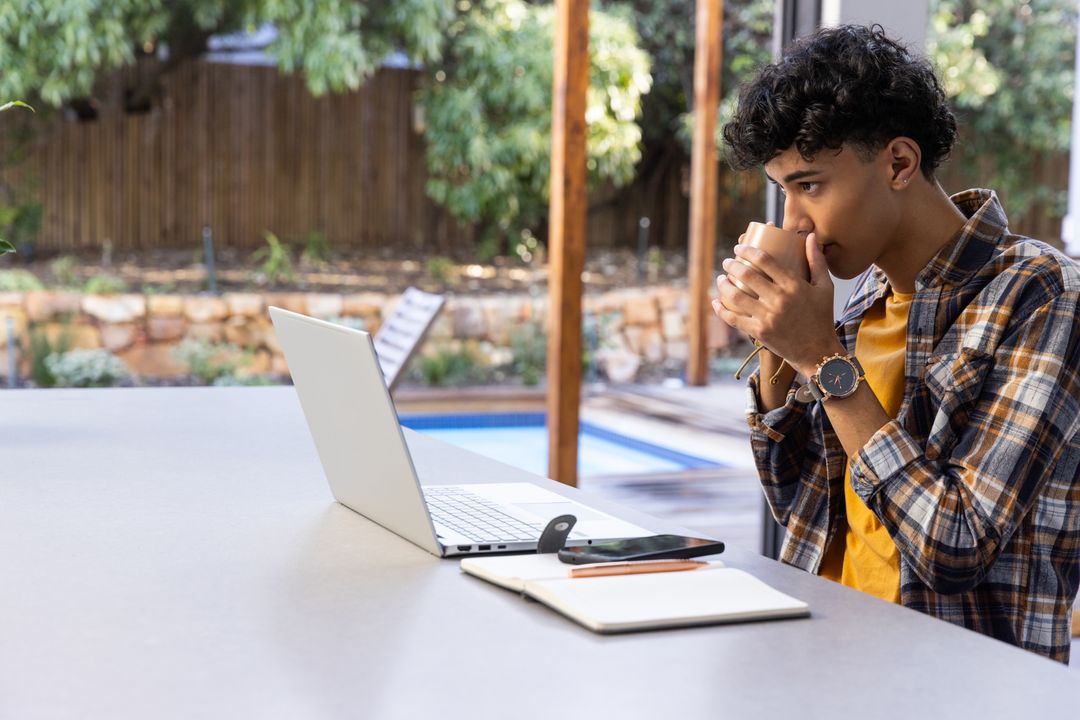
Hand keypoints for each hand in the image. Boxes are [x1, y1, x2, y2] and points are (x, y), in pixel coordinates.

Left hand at [711, 232, 841, 375]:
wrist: (817, 351)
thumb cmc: (821, 316)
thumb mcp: (825, 287)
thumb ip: (816, 260)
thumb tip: (809, 235)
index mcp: (795, 285)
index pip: (765, 260)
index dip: (748, 251)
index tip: (739, 247)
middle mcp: (780, 300)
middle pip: (748, 275)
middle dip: (732, 265)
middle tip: (727, 262)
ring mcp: (768, 317)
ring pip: (737, 296)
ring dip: (724, 285)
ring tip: (721, 278)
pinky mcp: (759, 332)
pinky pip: (734, 318)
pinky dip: (721, 309)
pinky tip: (715, 301)